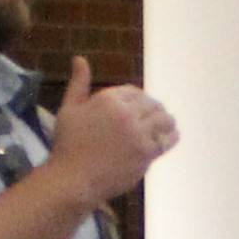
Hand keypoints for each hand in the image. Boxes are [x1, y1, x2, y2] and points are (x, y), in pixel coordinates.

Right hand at [46, 59, 177, 205]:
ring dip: (166, 121)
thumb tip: (80, 58)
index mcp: (108, 99)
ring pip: (164, 120)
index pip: (135, 92)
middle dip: (154, 110)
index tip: (139, 108)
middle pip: (152, 104)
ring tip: (166, 125)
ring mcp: (138, 133)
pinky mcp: (146, 153)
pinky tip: (170, 137)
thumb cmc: (67, 146)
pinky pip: (167, 140)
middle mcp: (126, 113)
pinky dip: (171, 137)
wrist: (73, 180)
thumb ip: (79, 83)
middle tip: (155, 117)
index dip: (139, 99)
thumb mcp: (69, 109)